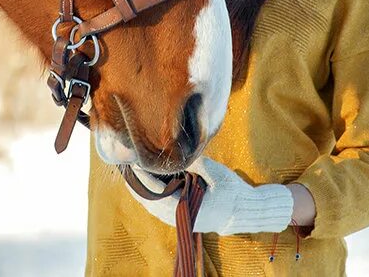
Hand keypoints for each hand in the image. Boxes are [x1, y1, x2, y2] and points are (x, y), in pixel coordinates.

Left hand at [127, 157, 295, 235]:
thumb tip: (178, 150)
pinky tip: (146, 181)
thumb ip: (196, 163)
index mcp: (186, 208)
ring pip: (152, 206)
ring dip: (141, 189)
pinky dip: (151, 195)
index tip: (132, 162)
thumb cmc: (232, 192)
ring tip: (131, 171)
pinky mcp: (182, 217)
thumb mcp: (216, 173)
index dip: (142, 177)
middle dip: (136, 183)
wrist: (243, 212)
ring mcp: (180, 220)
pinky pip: (159, 207)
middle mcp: (179, 217)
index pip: (155, 192)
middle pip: (148, 201)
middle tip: (125, 164)